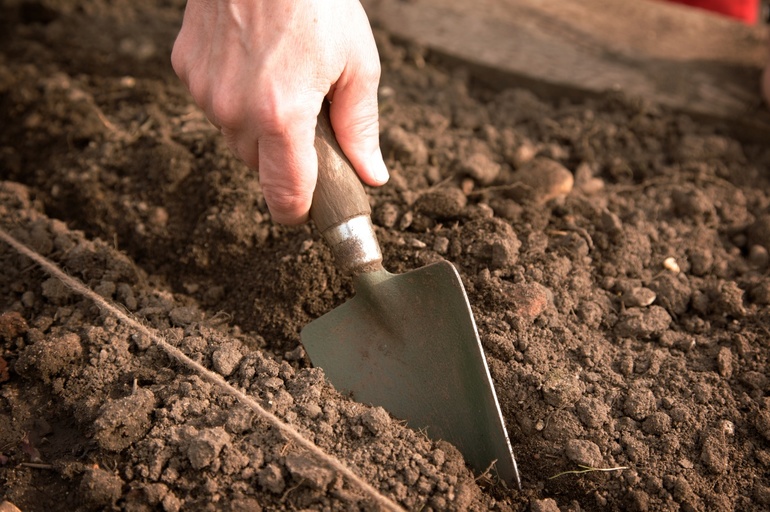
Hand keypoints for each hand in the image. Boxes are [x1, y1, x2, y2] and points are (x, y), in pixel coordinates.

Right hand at [171, 0, 388, 224]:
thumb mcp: (357, 63)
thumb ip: (360, 128)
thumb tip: (372, 175)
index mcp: (283, 116)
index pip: (284, 196)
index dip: (298, 212)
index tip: (308, 211)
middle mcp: (236, 111)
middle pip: (259, 167)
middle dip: (283, 156)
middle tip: (307, 120)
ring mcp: (205, 90)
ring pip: (234, 136)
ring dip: (257, 126)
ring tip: (281, 81)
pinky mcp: (186, 67)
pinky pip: (212, 103)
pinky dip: (233, 96)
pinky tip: (253, 63)